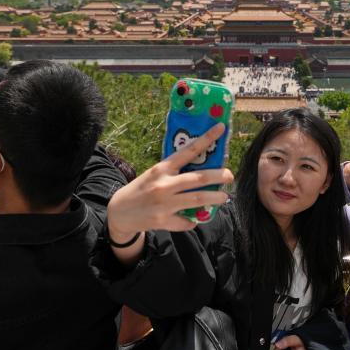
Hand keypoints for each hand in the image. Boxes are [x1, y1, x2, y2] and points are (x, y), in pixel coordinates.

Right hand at [107, 123, 233, 239]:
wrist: (119, 212)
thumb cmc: (141, 189)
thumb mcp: (154, 173)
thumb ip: (174, 171)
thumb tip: (201, 166)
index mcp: (162, 168)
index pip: (188, 150)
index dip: (206, 138)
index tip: (221, 128)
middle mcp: (164, 184)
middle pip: (199, 178)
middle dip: (219, 176)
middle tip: (230, 175)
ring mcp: (164, 204)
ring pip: (198, 200)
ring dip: (215, 198)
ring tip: (224, 197)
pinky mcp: (163, 221)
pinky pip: (186, 221)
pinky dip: (193, 220)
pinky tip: (195, 218)